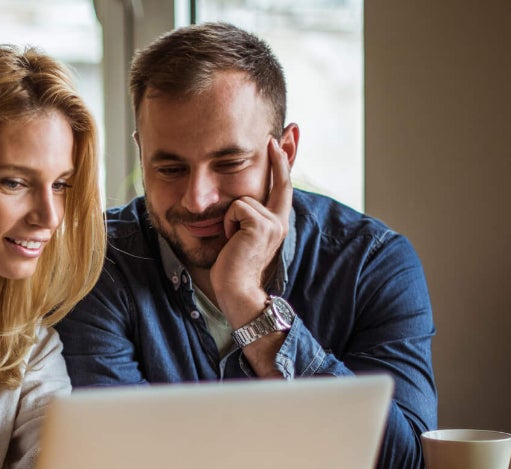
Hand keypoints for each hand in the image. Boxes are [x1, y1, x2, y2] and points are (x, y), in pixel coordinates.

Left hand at [211, 137, 293, 325]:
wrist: (236, 291)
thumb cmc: (231, 269)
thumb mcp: (239, 237)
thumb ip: (243, 217)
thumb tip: (236, 202)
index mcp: (276, 224)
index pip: (283, 188)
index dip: (283, 164)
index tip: (281, 142)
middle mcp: (280, 221)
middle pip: (279, 181)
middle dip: (278, 157)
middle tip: (272, 136)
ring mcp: (273, 222)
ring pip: (243, 199)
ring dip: (230, 217)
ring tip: (232, 240)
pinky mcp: (261, 224)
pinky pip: (236, 207)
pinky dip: (228, 222)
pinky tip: (231, 240)